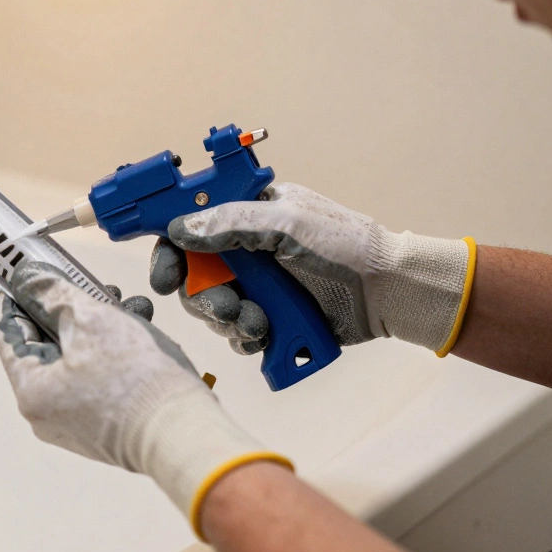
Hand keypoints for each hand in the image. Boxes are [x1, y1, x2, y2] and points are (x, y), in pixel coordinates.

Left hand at [0, 261, 290, 536]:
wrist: (184, 432)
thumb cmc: (135, 380)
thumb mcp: (90, 319)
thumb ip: (52, 294)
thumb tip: (28, 280)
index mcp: (31, 392)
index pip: (8, 334)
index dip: (15, 298)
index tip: (23, 273)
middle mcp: (47, 414)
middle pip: (46, 345)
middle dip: (68, 308)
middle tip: (87, 283)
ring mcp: (75, 423)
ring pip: (76, 358)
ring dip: (97, 327)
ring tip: (126, 304)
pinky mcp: (104, 426)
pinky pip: (97, 378)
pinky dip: (112, 351)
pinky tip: (139, 329)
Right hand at [150, 182, 475, 354]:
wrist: (388, 291)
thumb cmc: (347, 245)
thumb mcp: (287, 224)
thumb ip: (231, 223)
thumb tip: (181, 227)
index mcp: (246, 214)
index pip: (189, 225)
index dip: (168, 247)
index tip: (163, 273)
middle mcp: (245, 249)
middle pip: (192, 274)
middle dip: (201, 295)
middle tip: (223, 304)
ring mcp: (256, 284)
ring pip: (211, 307)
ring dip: (227, 318)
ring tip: (256, 322)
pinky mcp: (269, 315)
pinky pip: (236, 331)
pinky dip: (244, 336)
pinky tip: (265, 335)